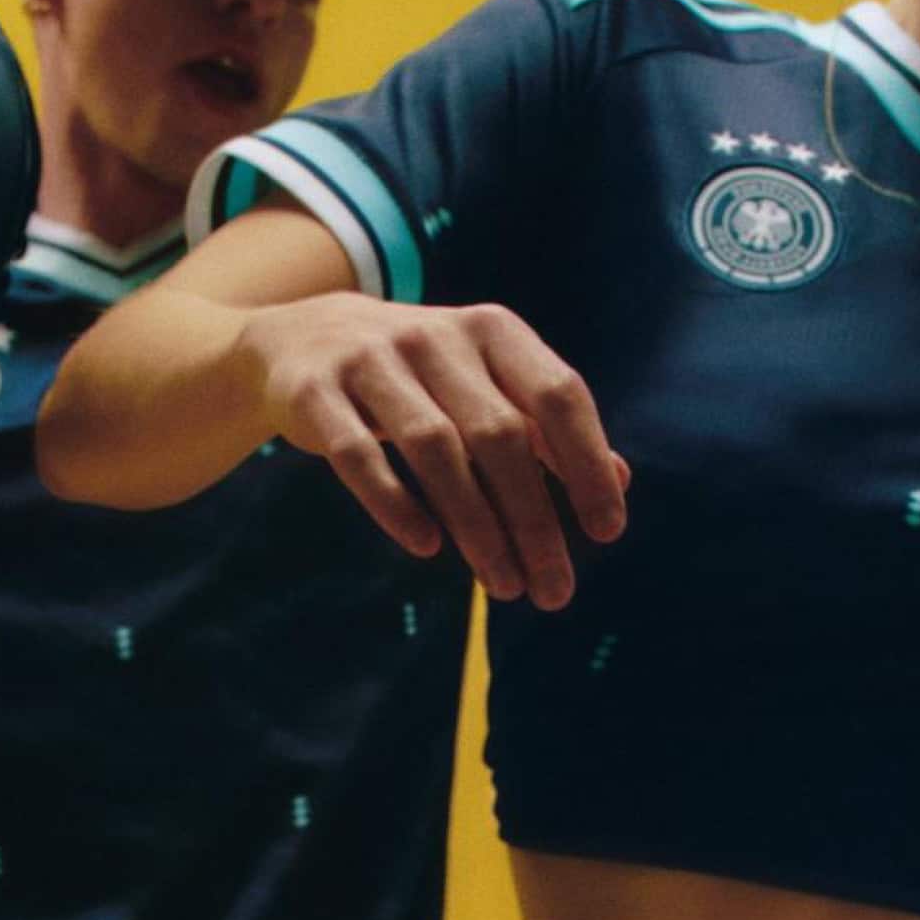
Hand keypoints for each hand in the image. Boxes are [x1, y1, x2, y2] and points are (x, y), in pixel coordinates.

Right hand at [236, 293, 627, 609]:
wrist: (299, 339)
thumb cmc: (417, 375)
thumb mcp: (483, 382)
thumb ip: (545, 427)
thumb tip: (620, 481)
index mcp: (491, 330)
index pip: (557, 395)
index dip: (587, 464)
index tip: (606, 532)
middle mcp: (434, 337)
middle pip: (498, 434)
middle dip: (534, 520)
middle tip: (554, 589)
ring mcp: (370, 360)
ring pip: (434, 448)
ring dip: (476, 526)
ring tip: (503, 584)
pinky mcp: (315, 392)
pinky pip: (357, 455)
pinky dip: (395, 503)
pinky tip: (427, 546)